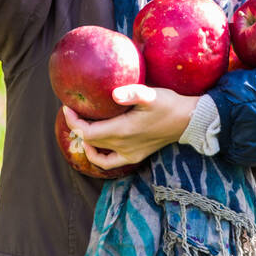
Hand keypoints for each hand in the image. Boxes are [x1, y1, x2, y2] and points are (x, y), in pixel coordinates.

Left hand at [62, 85, 198, 171]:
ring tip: (82, 125)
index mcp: (122, 131)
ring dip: (86, 140)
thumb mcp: (151, 95)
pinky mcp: (135, 156)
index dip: (73, 121)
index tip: (67, 106)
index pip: (86, 132)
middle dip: (77, 126)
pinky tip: (96, 144)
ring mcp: (128, 154)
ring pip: (96, 153)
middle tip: (74, 110)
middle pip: (89, 141)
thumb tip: (114, 94)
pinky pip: (109, 162)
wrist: (187, 121)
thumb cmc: (168, 104)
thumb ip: (132, 93)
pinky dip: (98, 155)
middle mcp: (123, 146)